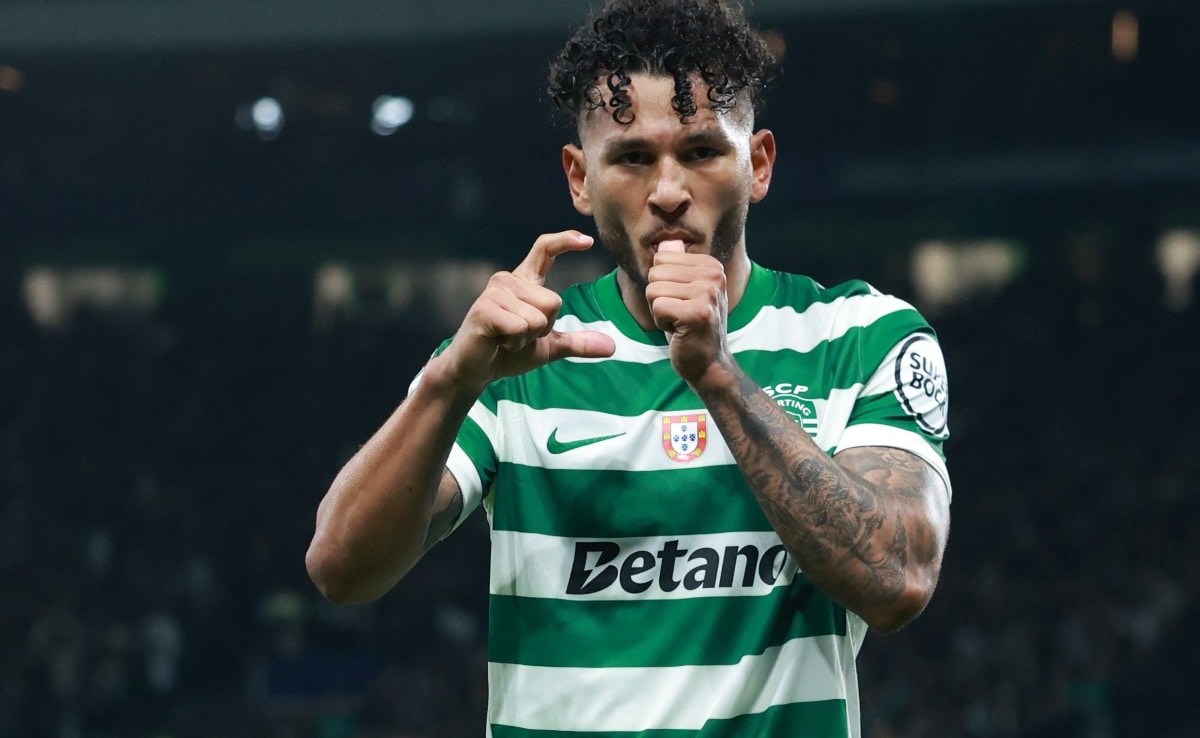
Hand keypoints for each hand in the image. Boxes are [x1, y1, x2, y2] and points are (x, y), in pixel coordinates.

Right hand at [436, 231, 615, 393]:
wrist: (476, 371)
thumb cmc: (507, 352)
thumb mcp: (548, 347)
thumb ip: (577, 343)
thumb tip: (611, 347)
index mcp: (524, 282)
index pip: (545, 250)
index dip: (565, 241)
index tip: (588, 241)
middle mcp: (509, 280)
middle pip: (554, 301)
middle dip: (543, 328)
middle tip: (518, 336)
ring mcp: (495, 293)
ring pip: (539, 317)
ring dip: (528, 338)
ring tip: (506, 338)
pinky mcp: (485, 309)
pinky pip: (521, 327)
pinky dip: (515, 343)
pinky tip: (498, 343)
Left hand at [646, 240, 730, 383]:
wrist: (709, 364)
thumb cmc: (691, 326)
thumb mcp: (684, 290)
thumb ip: (676, 264)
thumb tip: (664, 241)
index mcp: (711, 265)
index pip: (661, 257)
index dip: (663, 283)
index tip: (681, 300)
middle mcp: (714, 275)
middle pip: (655, 272)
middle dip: (658, 297)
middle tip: (679, 314)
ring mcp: (708, 293)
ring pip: (653, 290)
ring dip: (659, 311)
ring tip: (679, 321)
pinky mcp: (697, 313)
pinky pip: (657, 307)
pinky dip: (661, 323)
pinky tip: (679, 331)